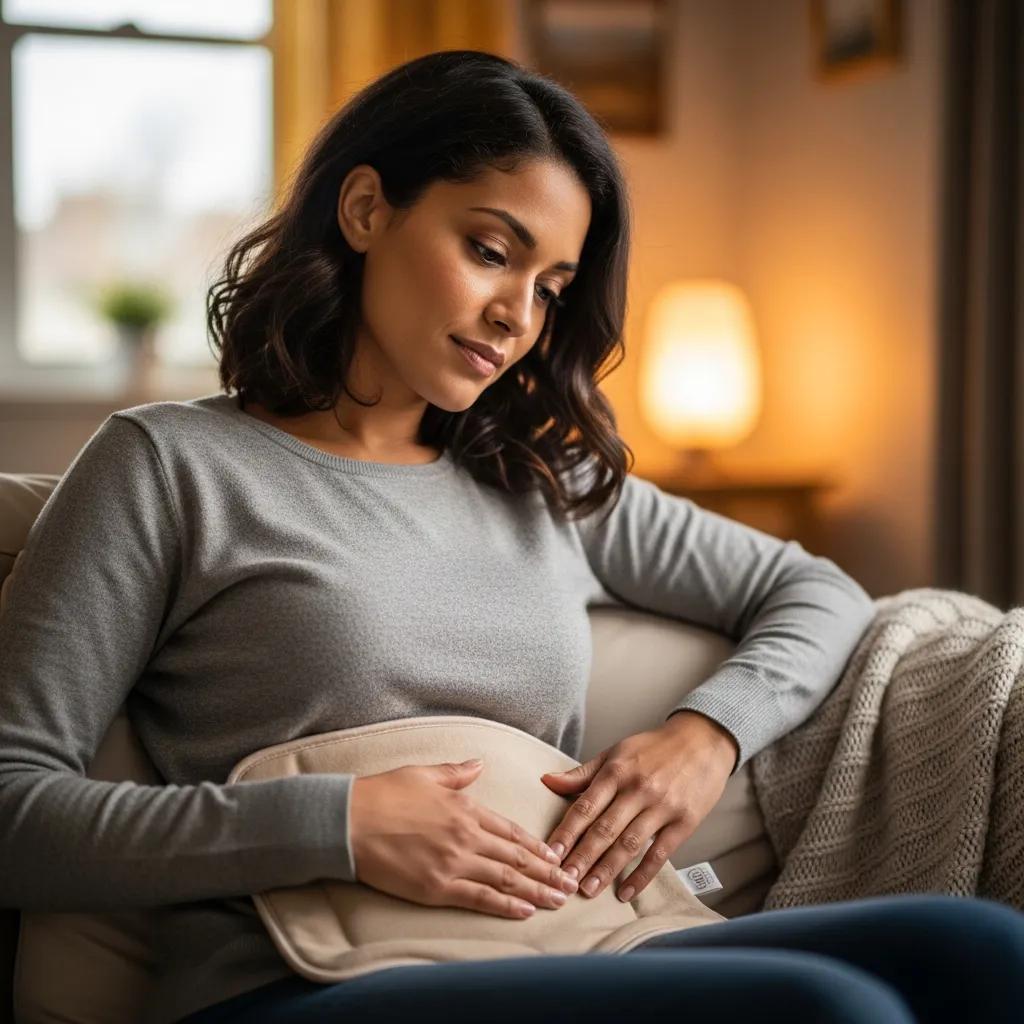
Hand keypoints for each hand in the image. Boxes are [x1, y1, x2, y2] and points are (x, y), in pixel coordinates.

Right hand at [349, 758, 579, 919]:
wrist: (349, 821)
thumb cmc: (382, 794)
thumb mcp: (423, 774)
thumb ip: (456, 773)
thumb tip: (478, 764)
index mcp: (465, 808)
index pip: (510, 830)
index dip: (536, 845)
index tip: (555, 855)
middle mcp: (466, 836)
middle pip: (516, 857)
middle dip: (547, 872)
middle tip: (570, 884)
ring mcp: (453, 863)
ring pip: (506, 879)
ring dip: (537, 890)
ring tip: (558, 900)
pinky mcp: (437, 887)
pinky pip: (480, 898)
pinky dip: (506, 905)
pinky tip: (525, 910)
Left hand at [539, 711, 737, 902]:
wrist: (703, 740)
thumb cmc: (654, 748)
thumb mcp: (616, 752)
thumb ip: (582, 773)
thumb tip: (547, 781)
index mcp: (617, 771)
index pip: (585, 806)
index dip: (566, 832)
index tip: (550, 854)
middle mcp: (637, 789)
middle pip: (604, 829)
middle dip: (582, 857)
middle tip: (563, 881)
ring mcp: (662, 806)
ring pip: (629, 844)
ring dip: (607, 870)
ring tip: (588, 890)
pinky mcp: (684, 822)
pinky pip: (659, 854)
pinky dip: (642, 876)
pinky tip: (626, 892)